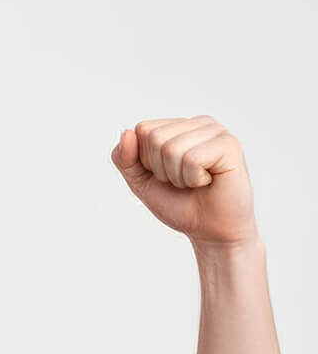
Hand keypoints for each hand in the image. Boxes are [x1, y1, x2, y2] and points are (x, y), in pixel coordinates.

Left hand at [111, 116, 256, 248]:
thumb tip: (127, 132)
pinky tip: (208, 181)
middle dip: (161, 170)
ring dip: (178, 177)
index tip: (166, 176)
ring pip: (171, 148)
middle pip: (155, 137)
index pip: (143, 129)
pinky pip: (192, 159)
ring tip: (196, 182)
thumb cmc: (179, 204)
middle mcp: (199, 123)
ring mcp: (216, 131)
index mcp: (179, 126)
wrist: (210, 230)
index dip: (146, 161)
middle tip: (182, 182)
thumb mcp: (141, 182)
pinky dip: (193, 179)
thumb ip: (125, 159)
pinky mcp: (229, 144)